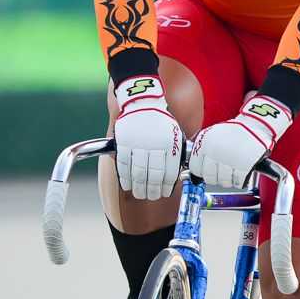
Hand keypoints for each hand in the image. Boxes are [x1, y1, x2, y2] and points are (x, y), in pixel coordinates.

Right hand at [112, 75, 181, 199]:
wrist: (143, 102)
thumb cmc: (160, 122)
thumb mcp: (174, 135)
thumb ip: (175, 154)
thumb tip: (176, 178)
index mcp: (170, 144)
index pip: (169, 173)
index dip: (167, 187)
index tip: (165, 194)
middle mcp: (155, 144)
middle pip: (154, 176)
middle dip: (153, 191)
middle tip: (152, 197)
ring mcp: (138, 143)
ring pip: (138, 173)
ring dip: (138, 188)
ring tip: (140, 194)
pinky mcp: (123, 142)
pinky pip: (123, 165)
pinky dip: (125, 178)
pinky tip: (127, 185)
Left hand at [191, 94, 292, 187]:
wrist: (255, 126)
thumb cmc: (234, 133)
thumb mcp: (212, 136)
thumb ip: (202, 153)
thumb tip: (194, 176)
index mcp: (204, 143)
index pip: (195, 169)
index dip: (202, 172)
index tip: (208, 170)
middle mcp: (215, 151)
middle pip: (209, 178)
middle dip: (215, 177)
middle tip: (222, 171)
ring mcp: (230, 159)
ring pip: (223, 182)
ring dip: (229, 179)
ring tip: (233, 169)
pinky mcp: (245, 166)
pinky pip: (238, 182)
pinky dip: (240, 180)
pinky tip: (241, 172)